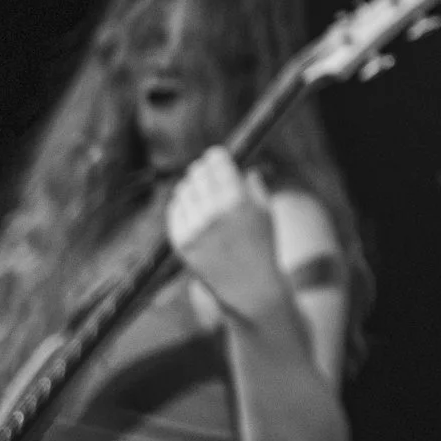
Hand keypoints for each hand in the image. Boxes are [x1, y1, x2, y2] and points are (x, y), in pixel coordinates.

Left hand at [166, 148, 285, 323]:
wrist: (249, 287)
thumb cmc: (262, 246)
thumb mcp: (265, 212)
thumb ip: (254, 186)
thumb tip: (243, 168)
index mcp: (238, 202)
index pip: (219, 165)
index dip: (216, 156)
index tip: (215, 153)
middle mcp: (214, 214)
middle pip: (198, 175)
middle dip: (202, 169)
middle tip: (204, 167)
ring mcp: (195, 229)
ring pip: (184, 192)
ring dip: (190, 186)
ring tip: (196, 186)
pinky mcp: (182, 243)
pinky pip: (175, 213)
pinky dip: (180, 205)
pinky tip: (187, 203)